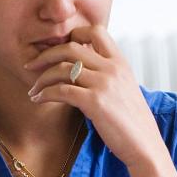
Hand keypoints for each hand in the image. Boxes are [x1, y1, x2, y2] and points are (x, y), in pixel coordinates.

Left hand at [25, 26, 164, 169]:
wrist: (145, 146)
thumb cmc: (132, 123)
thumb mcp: (124, 89)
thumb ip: (107, 75)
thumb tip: (82, 70)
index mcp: (120, 62)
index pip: (95, 31)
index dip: (72, 35)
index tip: (56, 50)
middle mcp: (113, 68)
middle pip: (71, 47)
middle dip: (46, 55)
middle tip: (31, 66)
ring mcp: (104, 84)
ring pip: (62, 68)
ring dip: (42, 79)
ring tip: (34, 90)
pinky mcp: (95, 102)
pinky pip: (62, 90)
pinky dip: (45, 94)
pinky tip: (39, 100)